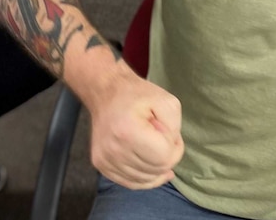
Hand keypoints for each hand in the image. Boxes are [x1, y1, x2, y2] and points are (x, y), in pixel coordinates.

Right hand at [88, 71, 183, 189]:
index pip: (165, 158)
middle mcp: (113, 149)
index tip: (170, 132)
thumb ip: (175, 127)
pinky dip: (143, 177)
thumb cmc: (136, 95)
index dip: (176, 147)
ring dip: (154, 166)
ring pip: (145, 180)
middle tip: (160, 136)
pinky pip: (130, 183)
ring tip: (150, 145)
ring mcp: (105, 159)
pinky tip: (148, 164)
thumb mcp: (166, 101)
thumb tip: (170, 149)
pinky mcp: (100, 165)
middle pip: (156, 170)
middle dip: (166, 156)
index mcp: (129, 132)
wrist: (105, 92)